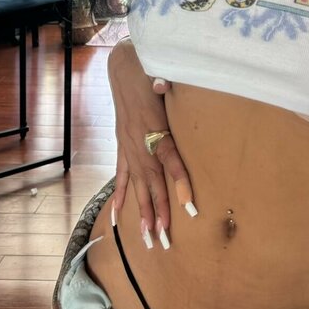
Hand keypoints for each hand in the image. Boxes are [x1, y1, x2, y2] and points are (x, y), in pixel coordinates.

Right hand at [107, 39, 195, 236]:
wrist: (126, 67)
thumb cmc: (151, 71)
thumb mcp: (160, 76)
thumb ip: (164, 82)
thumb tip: (163, 83)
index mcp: (154, 127)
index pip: (169, 160)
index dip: (179, 183)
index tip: (190, 208)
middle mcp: (140, 142)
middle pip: (152, 183)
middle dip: (159, 213)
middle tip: (165, 242)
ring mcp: (129, 147)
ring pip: (138, 186)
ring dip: (143, 213)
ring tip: (147, 240)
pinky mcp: (123, 146)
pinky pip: (122, 176)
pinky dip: (121, 197)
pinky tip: (118, 218)